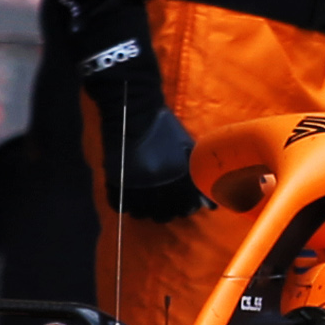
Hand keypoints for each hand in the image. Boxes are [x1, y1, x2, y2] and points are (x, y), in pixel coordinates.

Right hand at [93, 69, 201, 220]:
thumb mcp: (186, 146)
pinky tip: (132, 198)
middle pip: (164, 214)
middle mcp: (157, 184)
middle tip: (167, 204)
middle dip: (168, 212)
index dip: (188, 208)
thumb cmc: (165, 126)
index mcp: (177, 175)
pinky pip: (119, 205)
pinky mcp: (115, 180)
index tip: (187, 206)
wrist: (135, 110)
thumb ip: (196, 172)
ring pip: (141, 213)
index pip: (186, 206)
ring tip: (148, 202)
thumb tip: (209, 198)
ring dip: (146, 211)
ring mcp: (134, 184)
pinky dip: (126, 205)